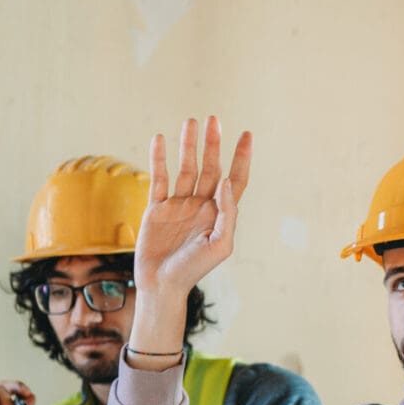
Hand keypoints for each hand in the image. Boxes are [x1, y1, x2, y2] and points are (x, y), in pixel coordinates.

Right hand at [136, 116, 251, 298]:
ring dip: (188, 145)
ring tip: (190, 122)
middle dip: (213, 144)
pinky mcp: (157, 207)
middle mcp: (201, 205)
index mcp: (220, 214)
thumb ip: (228, 213)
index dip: (242, 158)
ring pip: (186, 168)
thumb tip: (227, 181)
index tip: (246, 134)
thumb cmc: (195, 269)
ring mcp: (179, 205)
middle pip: (211, 167)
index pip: (235, 179)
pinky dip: (159, 159)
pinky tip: (160, 139)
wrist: (162, 285)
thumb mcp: (220, 244)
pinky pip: (158, 178)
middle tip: (213, 119)